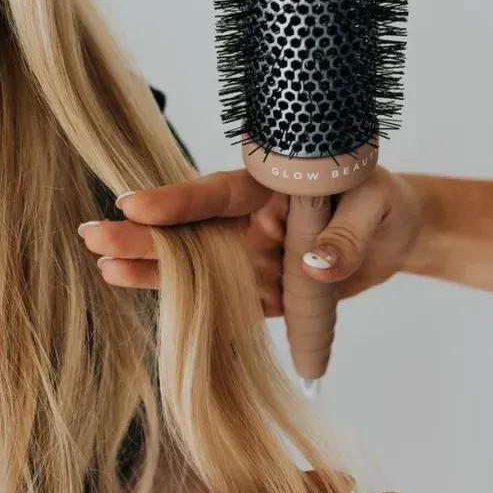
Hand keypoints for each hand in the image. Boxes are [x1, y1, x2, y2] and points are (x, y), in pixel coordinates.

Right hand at [78, 168, 423, 313]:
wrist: (401, 235)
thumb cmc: (384, 202)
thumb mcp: (372, 207)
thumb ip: (344, 233)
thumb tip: (315, 264)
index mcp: (272, 186)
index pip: (220, 192)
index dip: (177, 200)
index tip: (134, 203)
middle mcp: (254, 220)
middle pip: (193, 230)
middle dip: (144, 235)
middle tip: (92, 238)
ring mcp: (255, 257)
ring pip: (198, 267)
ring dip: (155, 271)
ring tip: (105, 269)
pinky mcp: (266, 292)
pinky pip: (227, 303)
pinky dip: (194, 306)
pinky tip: (149, 297)